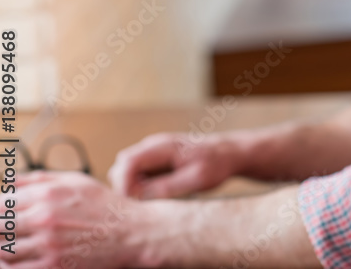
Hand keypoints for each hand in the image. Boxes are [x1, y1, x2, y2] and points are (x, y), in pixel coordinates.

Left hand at [0, 172, 141, 268]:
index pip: (2, 202)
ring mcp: (48, 244)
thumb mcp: (77, 181)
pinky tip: (24, 259)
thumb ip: (42, 178)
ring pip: (1, 251)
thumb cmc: (105, 207)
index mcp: (49, 194)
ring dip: (5, 249)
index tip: (8, 213)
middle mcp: (45, 217)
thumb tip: (11, 180)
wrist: (131, 232)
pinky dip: (13, 266)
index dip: (3, 208)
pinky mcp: (52, 266)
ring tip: (18, 246)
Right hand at [108, 132, 242, 198]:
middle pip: (121, 166)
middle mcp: (153, 145)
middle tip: (142, 205)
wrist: (228, 154)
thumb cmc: (216, 165)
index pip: (128, 162)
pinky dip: (139, 186)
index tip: (132, 203)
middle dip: (124, 187)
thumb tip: (140, 196)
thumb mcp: (196, 179)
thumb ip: (168, 186)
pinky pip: (137, 173)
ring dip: (131, 187)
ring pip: (126, 170)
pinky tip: (155, 195)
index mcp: (163, 146)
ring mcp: (152, 151)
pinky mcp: (155, 159)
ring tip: (151, 200)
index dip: (123, 184)